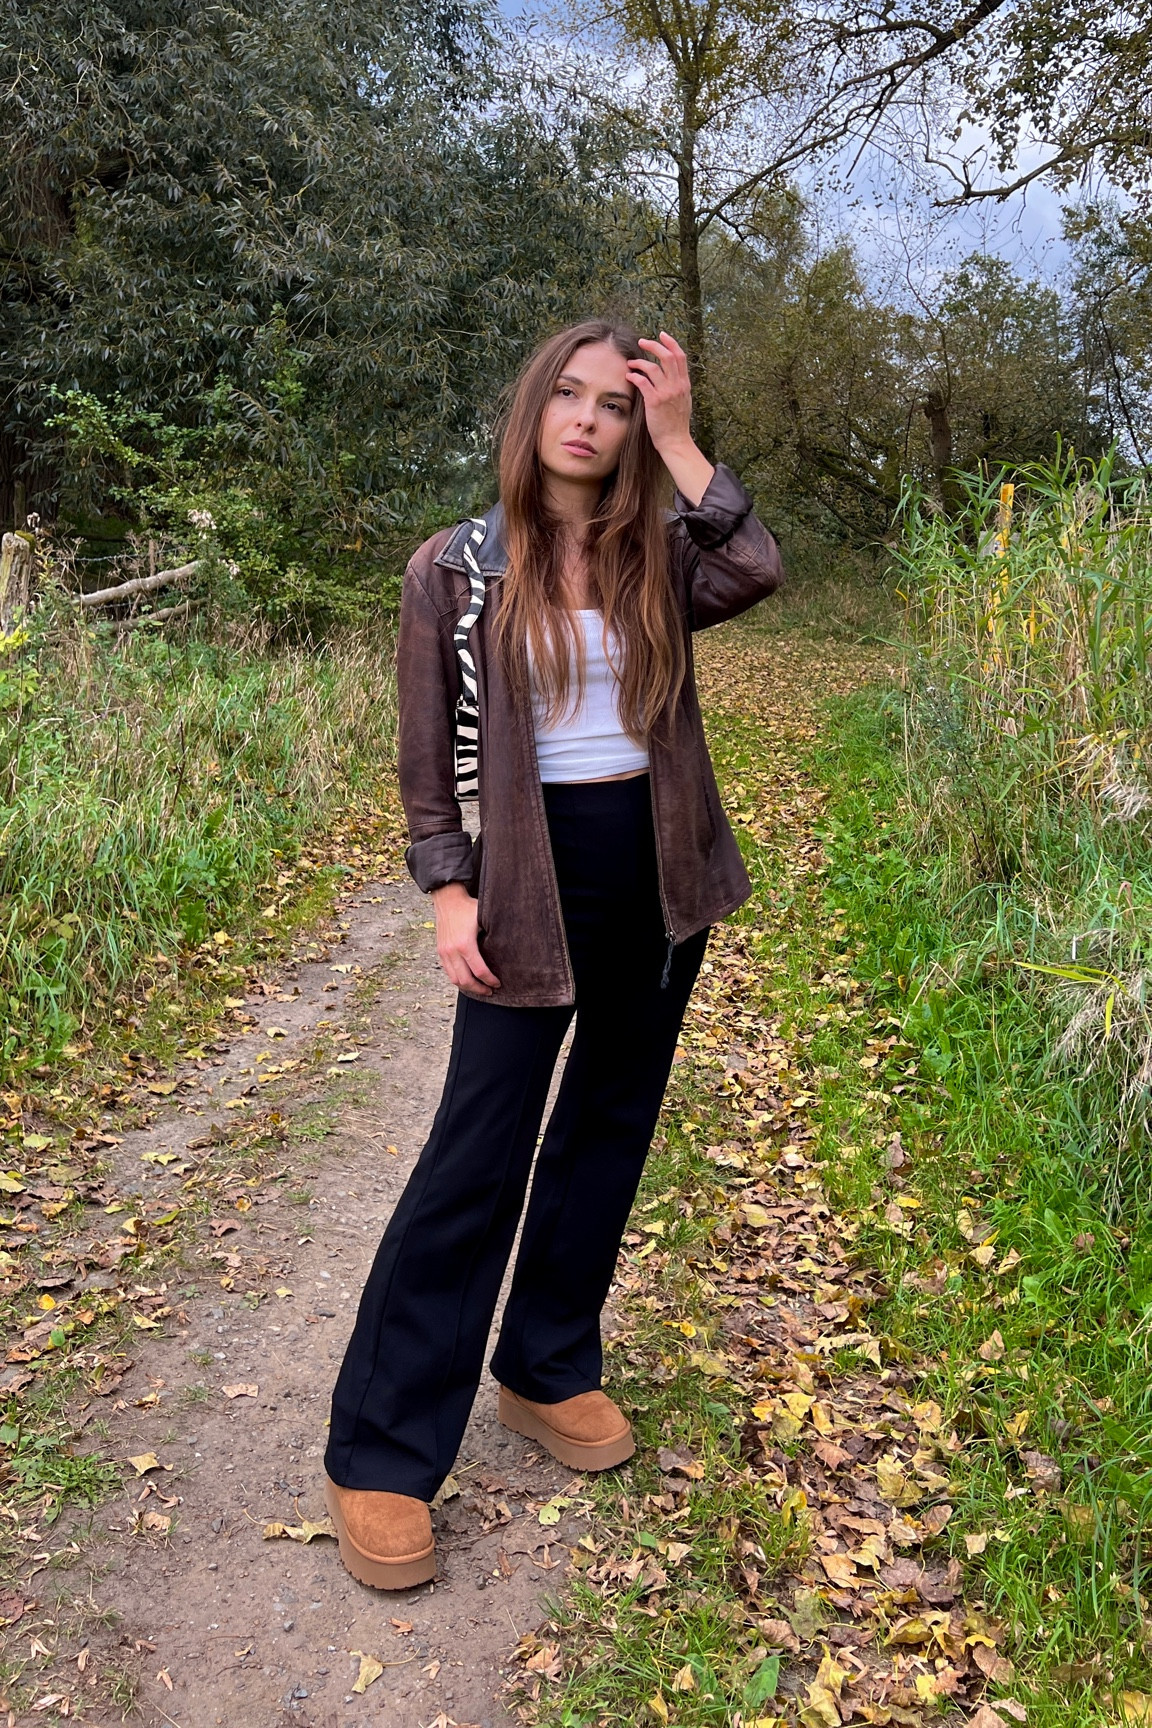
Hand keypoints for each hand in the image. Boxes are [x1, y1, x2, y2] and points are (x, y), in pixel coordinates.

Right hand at [431, 882, 500, 997]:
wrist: (448, 899)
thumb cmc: (468, 907)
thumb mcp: (484, 919)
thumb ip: (494, 934)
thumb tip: (513, 945)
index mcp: (465, 944)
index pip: (479, 971)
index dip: (490, 980)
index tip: (498, 983)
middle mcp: (452, 951)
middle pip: (465, 980)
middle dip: (479, 989)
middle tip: (490, 991)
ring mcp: (444, 952)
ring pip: (455, 979)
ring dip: (468, 987)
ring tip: (479, 988)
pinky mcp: (440, 951)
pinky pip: (448, 972)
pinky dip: (458, 979)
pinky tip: (467, 979)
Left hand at [626, 332, 714, 505]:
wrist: (675, 441)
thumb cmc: (677, 423)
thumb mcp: (684, 401)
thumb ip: (678, 386)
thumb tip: (671, 375)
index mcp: (685, 384)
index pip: (680, 356)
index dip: (671, 342)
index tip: (662, 334)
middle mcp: (677, 385)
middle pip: (667, 356)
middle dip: (654, 345)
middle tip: (642, 341)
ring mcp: (667, 393)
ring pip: (653, 367)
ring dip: (640, 361)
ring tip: (631, 363)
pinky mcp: (655, 402)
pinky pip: (643, 382)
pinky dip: (635, 376)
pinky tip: (629, 376)